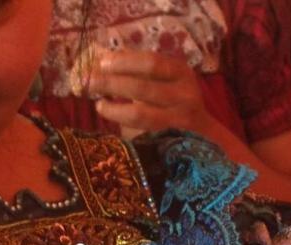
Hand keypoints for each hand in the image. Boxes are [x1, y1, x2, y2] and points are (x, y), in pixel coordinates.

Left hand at [88, 50, 213, 134]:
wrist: (200, 133)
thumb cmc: (171, 101)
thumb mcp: (161, 80)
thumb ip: (136, 70)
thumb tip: (101, 59)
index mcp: (180, 72)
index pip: (151, 63)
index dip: (124, 62)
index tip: (102, 62)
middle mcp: (184, 94)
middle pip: (142, 87)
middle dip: (112, 83)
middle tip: (90, 82)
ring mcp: (180, 119)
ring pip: (140, 113)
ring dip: (113, 107)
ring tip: (98, 102)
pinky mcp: (171, 140)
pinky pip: (141, 132)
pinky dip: (120, 122)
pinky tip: (107, 114)